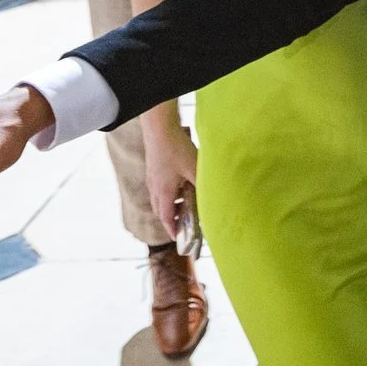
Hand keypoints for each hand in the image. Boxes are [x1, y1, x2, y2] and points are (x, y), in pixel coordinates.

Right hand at [144, 134, 197, 249]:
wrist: (159, 128)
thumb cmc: (176, 148)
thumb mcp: (194, 169)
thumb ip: (203, 186)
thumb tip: (214, 198)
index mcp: (164, 191)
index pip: (166, 217)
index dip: (172, 229)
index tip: (177, 237)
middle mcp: (154, 187)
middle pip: (160, 210)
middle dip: (171, 218)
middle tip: (183, 222)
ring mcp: (152, 177)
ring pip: (159, 198)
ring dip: (170, 204)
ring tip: (185, 202)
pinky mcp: (152, 168)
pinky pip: (158, 187)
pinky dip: (168, 192)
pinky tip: (179, 183)